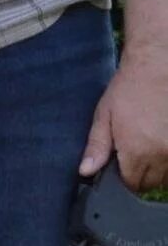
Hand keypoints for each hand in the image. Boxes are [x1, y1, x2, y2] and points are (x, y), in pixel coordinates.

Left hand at [80, 48, 167, 191]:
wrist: (157, 61)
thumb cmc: (130, 87)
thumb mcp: (104, 117)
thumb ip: (96, 148)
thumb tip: (86, 171)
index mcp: (138, 152)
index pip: (132, 184)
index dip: (125, 178)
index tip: (122, 165)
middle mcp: (162, 152)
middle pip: (152, 180)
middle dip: (142, 172)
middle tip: (135, 151)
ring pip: (167, 172)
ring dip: (159, 164)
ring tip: (149, 142)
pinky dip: (167, 152)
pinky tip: (161, 137)